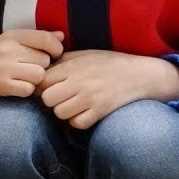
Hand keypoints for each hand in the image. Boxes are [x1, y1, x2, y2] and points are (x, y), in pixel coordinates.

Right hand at [0, 29, 65, 96]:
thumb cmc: (0, 57)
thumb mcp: (16, 42)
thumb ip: (39, 38)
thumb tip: (62, 36)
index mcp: (12, 35)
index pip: (45, 39)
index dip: (56, 49)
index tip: (53, 55)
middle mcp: (7, 49)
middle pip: (45, 60)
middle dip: (41, 66)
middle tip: (29, 68)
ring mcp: (4, 68)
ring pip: (39, 75)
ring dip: (35, 79)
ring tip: (25, 77)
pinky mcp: (2, 85)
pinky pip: (29, 89)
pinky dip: (26, 90)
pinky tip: (18, 86)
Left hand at [38, 50, 178, 128]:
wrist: (139, 74)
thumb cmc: (107, 63)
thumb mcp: (83, 55)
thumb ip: (61, 61)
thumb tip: (39, 68)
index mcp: (72, 66)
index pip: (42, 80)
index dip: (42, 85)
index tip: (50, 86)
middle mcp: (79, 82)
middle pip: (47, 99)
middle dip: (51, 100)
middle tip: (60, 97)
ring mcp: (90, 98)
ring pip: (60, 113)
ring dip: (64, 111)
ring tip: (74, 104)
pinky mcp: (100, 111)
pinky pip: (77, 123)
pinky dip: (78, 120)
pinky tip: (84, 112)